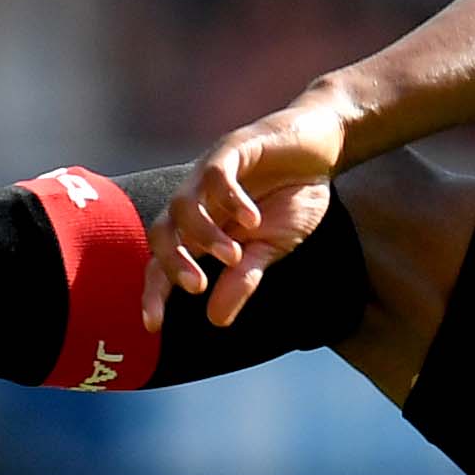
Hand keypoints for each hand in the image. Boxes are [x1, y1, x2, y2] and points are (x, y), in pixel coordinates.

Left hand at [141, 90, 353, 333]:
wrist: (321, 148)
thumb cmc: (290, 198)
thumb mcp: (270, 248)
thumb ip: (243, 279)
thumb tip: (216, 321)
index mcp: (201, 228)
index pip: (163, 262)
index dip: (154, 292)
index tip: (153, 326)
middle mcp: (197, 200)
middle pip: (161, 233)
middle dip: (171, 264)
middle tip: (197, 286)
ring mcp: (210, 173)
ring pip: (182, 204)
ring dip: (203, 234)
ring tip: (233, 256)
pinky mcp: (234, 148)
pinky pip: (218, 173)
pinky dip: (231, 199)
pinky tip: (251, 219)